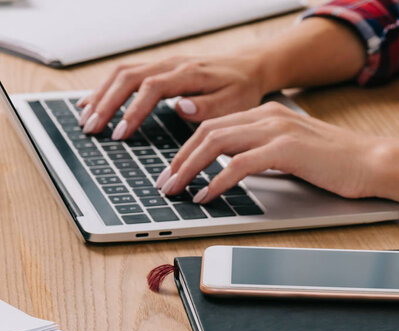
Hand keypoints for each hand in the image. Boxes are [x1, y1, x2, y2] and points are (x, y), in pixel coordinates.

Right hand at [77, 54, 266, 139]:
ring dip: (101, 95)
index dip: (133, 110)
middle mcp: (172, 64)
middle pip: (129, 77)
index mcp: (189, 74)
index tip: (120, 133)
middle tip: (92, 128)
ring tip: (86, 119)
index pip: (152, 88)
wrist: (247, 68)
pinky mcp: (160, 68)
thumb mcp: (235, 102)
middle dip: (107, 103)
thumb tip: (179, 107)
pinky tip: (93, 103)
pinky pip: (127, 73)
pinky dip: (107, 88)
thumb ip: (208, 106)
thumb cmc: (241, 89)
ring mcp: (164, 64)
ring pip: (123, 73)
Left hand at [157, 102, 383, 203]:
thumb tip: (233, 169)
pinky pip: (239, 164)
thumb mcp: (293, 151)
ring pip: (216, 143)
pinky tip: (206, 195)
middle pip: (207, 131)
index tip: (175, 169)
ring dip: (189, 167)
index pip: (215, 125)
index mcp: (268, 113)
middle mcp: (268, 115)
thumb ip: (263, 153)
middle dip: (180, 157)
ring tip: (176, 189)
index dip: (188, 148)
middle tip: (166, 181)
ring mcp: (277, 129)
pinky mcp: (286, 149)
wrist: (372, 162)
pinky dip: (217, 180)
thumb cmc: (336, 162)